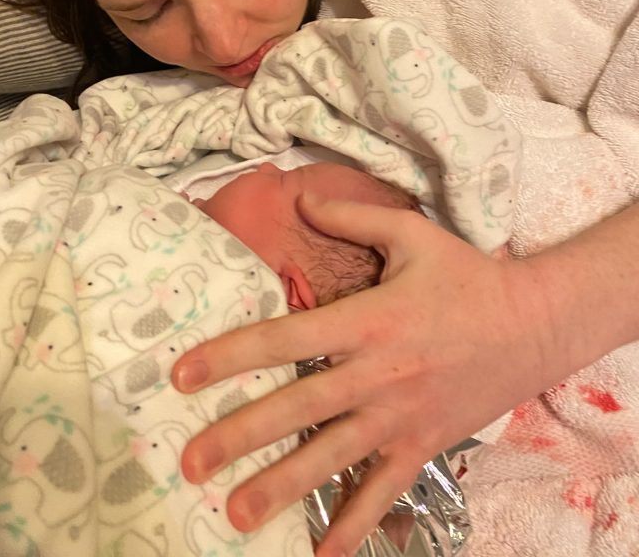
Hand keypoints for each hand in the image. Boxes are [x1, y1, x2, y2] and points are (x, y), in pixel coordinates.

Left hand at [172, 193, 559, 556]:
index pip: (286, 339)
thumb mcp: (411, 233)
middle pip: (297, 408)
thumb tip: (299, 197)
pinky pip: (384, 490)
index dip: (232, 355)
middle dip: (240, 435)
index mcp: (367, 319)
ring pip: (332, 457)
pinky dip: (355, 524)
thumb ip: (351, 216)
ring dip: (282, 488)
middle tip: (190, 462)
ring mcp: (400, 417)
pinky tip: (322, 554)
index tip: (183, 374)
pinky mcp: (424, 445)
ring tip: (236, 517)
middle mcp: (376, 374)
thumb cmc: (466, 276)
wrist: (534, 325)